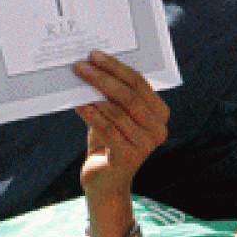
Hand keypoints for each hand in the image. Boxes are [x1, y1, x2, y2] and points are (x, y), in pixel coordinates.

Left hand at [75, 50, 168, 199]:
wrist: (104, 182)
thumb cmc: (108, 142)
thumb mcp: (113, 114)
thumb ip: (111, 94)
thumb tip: (92, 65)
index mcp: (160, 113)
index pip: (139, 83)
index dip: (116, 67)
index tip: (94, 55)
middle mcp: (158, 129)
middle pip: (129, 96)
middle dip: (103, 77)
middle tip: (81, 66)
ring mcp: (146, 146)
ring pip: (118, 112)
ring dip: (94, 94)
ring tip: (77, 82)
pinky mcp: (129, 159)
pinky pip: (109, 131)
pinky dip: (92, 115)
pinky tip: (78, 105)